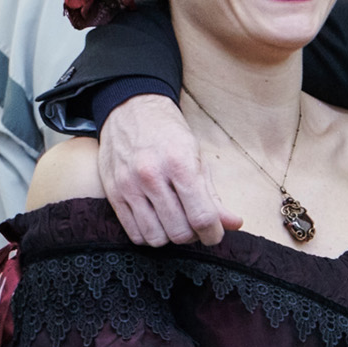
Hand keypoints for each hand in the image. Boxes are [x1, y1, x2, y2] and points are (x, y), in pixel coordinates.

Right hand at [98, 95, 242, 246]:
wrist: (131, 109)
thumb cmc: (168, 134)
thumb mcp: (197, 158)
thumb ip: (214, 195)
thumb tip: (234, 224)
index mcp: (179, 164)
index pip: (202, 217)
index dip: (213, 234)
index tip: (214, 234)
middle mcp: (151, 175)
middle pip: (179, 232)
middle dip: (193, 235)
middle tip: (193, 223)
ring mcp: (129, 186)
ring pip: (156, 238)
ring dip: (170, 236)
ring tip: (174, 221)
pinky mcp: (113, 194)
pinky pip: (134, 234)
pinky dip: (150, 235)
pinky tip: (156, 222)